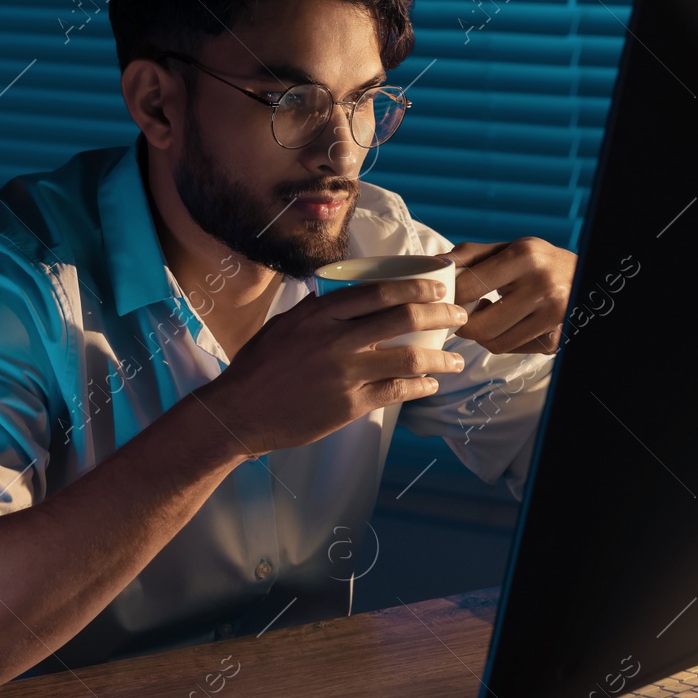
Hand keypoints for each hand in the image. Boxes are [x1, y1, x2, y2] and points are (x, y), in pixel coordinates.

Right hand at [203, 279, 468, 454]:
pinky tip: (430, 385)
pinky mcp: (350, 404)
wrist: (239, 411)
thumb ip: (317, 312)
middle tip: (458, 314)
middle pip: (402, 317)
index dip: (415, 286)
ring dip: (440, 357)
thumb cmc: (258, 367)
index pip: (379, 291)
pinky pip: (397, 390)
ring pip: (408, 356)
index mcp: (320, 314)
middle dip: (439, 313)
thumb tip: (341, 297)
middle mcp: (336, 338)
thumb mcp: (284, 325)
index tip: (437, 287)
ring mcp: (345, 372)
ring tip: (456, 360)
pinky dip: (419, 386)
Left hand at [437, 237, 576, 353]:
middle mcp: (542, 287)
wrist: (582, 277)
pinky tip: (507, 323)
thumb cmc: (537, 261)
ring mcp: (552, 318)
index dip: (450, 296)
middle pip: (480, 326)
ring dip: (481, 335)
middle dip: (461, 324)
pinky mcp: (554, 339)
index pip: (469, 287)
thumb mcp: (508, 247)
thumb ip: (469, 255)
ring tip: (486, 315)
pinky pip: (512, 350)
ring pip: (495, 344)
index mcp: (524, 257)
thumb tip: (434, 265)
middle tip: (460, 315)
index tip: (445, 297)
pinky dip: (501, 340)